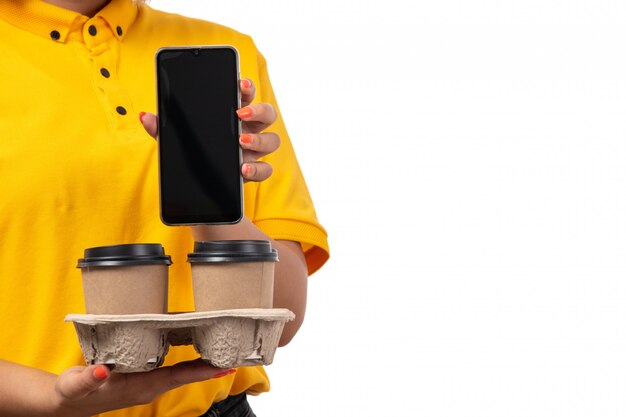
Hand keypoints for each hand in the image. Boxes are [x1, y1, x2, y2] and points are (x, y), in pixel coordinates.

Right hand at [51, 360, 232, 415]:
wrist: (67, 403)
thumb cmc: (73, 392)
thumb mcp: (76, 384)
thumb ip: (89, 377)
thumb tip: (102, 370)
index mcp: (141, 387)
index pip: (178, 376)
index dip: (203, 371)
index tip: (225, 366)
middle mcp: (150, 386)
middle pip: (188, 375)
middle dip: (212, 365)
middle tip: (236, 353)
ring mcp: (149, 384)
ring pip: (182, 372)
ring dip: (204, 363)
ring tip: (225, 350)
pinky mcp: (145, 379)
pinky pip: (173, 370)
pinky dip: (190, 362)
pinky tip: (199, 352)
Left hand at [140, 78, 280, 181]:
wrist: (196, 188)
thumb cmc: (190, 155)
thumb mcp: (173, 140)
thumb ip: (161, 128)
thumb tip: (145, 117)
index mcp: (231, 114)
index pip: (245, 95)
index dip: (247, 87)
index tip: (240, 84)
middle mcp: (248, 130)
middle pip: (268, 114)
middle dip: (259, 110)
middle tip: (240, 114)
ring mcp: (253, 151)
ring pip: (273, 140)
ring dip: (259, 140)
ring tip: (240, 142)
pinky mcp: (253, 171)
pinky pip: (266, 169)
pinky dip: (257, 169)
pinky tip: (242, 169)